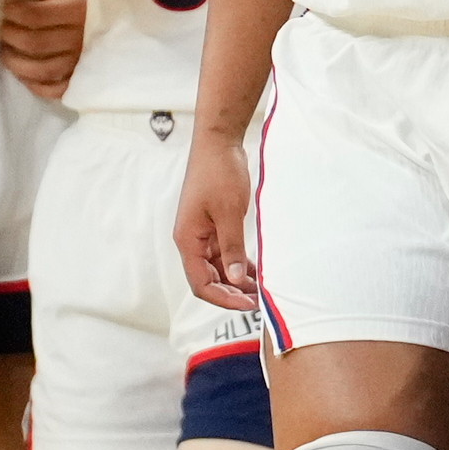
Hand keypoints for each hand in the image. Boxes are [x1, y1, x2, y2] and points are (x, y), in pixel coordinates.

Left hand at [0, 0, 84, 98]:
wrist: (130, 20)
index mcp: (81, 10)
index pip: (36, 16)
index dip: (14, 12)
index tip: (8, 7)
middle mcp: (83, 38)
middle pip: (35, 43)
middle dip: (10, 35)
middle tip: (4, 28)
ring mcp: (84, 62)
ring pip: (42, 70)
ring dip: (16, 62)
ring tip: (6, 51)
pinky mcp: (85, 79)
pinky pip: (56, 90)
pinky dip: (36, 86)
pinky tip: (25, 74)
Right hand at [178, 133, 259, 311]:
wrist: (218, 144)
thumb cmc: (219, 173)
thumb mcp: (230, 213)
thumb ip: (232, 247)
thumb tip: (235, 280)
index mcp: (188, 240)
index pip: (201, 284)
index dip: (224, 299)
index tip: (249, 305)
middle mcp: (191, 241)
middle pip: (208, 280)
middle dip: (232, 294)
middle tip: (258, 302)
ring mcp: (202, 234)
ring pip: (217, 269)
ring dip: (236, 281)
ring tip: (260, 290)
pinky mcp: (213, 227)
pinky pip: (223, 254)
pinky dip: (237, 265)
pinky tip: (255, 271)